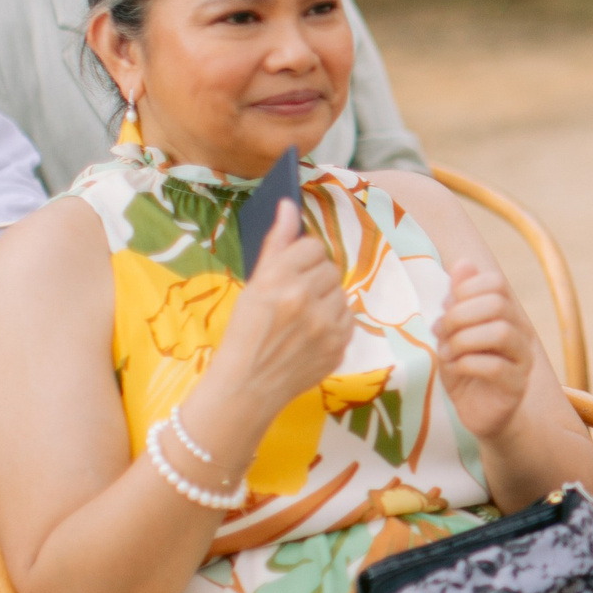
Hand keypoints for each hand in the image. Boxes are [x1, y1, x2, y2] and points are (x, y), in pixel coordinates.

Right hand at [206, 201, 353, 421]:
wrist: (247, 386)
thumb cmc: (244, 333)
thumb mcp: (254, 286)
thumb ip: (277, 244)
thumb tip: (289, 205)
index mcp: (279, 280)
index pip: (312, 246)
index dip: (301, 258)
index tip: (290, 273)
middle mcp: (304, 299)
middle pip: (328, 268)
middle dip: (313, 279)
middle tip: (292, 300)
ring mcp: (325, 324)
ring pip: (340, 292)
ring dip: (325, 300)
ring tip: (301, 319)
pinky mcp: (339, 345)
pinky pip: (348, 318)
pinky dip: (334, 322)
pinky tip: (312, 334)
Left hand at [433, 260, 537, 438]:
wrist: (478, 413)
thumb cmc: (464, 370)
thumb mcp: (454, 333)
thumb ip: (458, 300)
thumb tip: (463, 262)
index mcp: (507, 315)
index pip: (496, 283)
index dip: (466, 289)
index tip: (446, 308)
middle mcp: (520, 333)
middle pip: (499, 304)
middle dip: (461, 315)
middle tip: (441, 332)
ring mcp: (521, 360)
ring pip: (501, 332)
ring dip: (464, 340)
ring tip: (447, 352)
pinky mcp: (515, 387)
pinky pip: (495, 366)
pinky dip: (467, 364)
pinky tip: (456, 369)